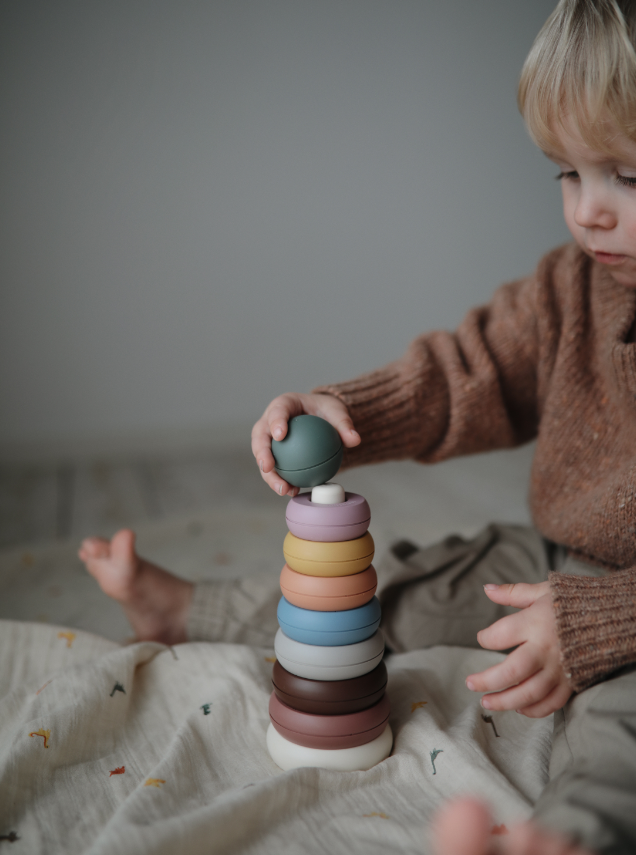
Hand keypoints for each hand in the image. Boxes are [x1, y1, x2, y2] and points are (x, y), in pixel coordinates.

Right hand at [251, 392, 360, 495]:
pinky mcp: (273, 455)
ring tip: (282, 489)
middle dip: (261, 453)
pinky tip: (293, 492)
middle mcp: (269, 421)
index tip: (280, 436)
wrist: (321, 419)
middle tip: (269, 467)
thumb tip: (355, 440)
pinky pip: (275, 469)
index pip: (277, 411)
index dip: (275, 422)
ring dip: (269, 475)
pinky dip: (282, 481)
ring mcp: (269, 439)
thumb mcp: (337, 412)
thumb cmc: (326, 411)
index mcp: (283, 404)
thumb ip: (344, 424)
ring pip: (263, 458)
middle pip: (260, 437)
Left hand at [465, 581, 572, 717]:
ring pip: (529, 693)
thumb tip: (486, 589)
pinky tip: (518, 707)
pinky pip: (551, 703)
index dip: (485, 638)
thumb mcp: (542, 591)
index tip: (482, 639)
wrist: (611, 617)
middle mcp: (546, 649)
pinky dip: (534, 709)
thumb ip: (513, 593)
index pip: (500, 635)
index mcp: (535, 622)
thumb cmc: (572, 601)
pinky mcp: (572, 682)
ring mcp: (559, 669)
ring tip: (487, 702)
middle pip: (512, 671)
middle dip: (488, 680)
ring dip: (505, 701)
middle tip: (470, 683)